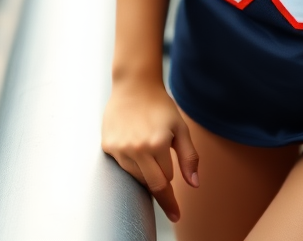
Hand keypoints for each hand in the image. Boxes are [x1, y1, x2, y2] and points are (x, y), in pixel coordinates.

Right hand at [101, 80, 198, 221]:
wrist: (134, 85)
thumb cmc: (160, 106)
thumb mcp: (180, 127)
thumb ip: (189, 156)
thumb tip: (194, 184)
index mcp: (157, 144)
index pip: (165, 183)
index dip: (170, 201)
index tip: (176, 216)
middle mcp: (137, 149)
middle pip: (150, 183)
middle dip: (160, 188)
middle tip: (168, 193)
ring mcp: (120, 149)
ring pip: (136, 176)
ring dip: (147, 173)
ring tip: (151, 154)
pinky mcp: (108, 146)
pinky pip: (123, 166)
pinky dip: (133, 164)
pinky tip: (137, 149)